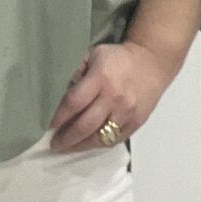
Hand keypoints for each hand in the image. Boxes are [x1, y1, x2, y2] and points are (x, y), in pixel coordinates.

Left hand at [48, 41, 179, 153]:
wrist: (152, 62)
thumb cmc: (118, 58)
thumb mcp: (94, 54)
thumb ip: (76, 70)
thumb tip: (57, 90)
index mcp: (101, 78)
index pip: (74, 102)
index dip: (58, 117)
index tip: (47, 125)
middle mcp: (114, 98)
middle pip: (85, 125)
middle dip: (66, 138)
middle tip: (53, 143)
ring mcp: (126, 113)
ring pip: (99, 137)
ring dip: (80, 145)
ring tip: (67, 147)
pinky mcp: (136, 122)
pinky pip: (114, 140)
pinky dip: (98, 144)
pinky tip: (87, 144)